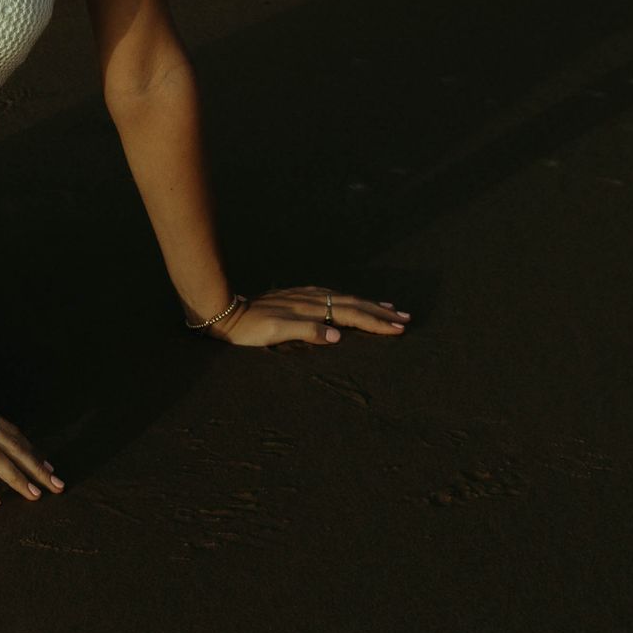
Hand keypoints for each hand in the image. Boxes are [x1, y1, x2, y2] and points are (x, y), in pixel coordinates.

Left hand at [217, 283, 411, 347]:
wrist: (226, 312)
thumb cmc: (251, 328)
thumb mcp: (276, 332)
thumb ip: (307, 332)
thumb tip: (338, 336)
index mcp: (311, 308)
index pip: (351, 314)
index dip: (376, 322)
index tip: (398, 328)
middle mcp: (311, 298)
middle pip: (353, 304)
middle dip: (380, 312)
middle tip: (405, 318)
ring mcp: (305, 296)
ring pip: (345, 299)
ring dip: (368, 305)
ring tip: (389, 308)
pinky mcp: (298, 296)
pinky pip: (332, 297)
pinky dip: (349, 300)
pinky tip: (352, 302)